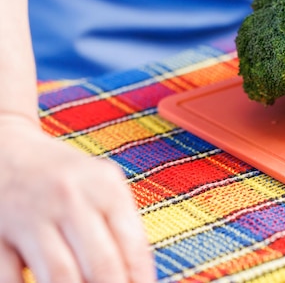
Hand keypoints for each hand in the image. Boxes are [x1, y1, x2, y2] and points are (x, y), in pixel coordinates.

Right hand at [0, 117, 155, 282]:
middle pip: (100, 265)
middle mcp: (71, 198)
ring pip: (59, 276)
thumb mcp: (101, 184)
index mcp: (105, 187)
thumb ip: (121, 223)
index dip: (140, 279)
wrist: (6, 147)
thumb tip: (138, 274)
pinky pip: (12, 279)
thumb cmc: (63, 173)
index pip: (132, 245)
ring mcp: (31, 215)